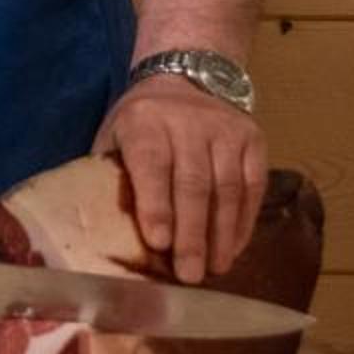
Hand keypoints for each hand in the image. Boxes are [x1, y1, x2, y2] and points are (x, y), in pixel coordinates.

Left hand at [95, 75, 265, 283]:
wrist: (185, 78)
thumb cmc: (140, 123)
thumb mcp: (114, 136)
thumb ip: (111, 175)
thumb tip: (100, 234)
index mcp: (144, 121)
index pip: (152, 165)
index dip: (156, 205)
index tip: (159, 244)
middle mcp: (188, 122)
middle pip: (194, 183)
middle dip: (192, 233)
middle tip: (189, 274)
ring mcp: (226, 130)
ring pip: (228, 188)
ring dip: (222, 234)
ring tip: (215, 269)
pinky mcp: (254, 139)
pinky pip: (253, 186)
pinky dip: (244, 221)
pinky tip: (234, 248)